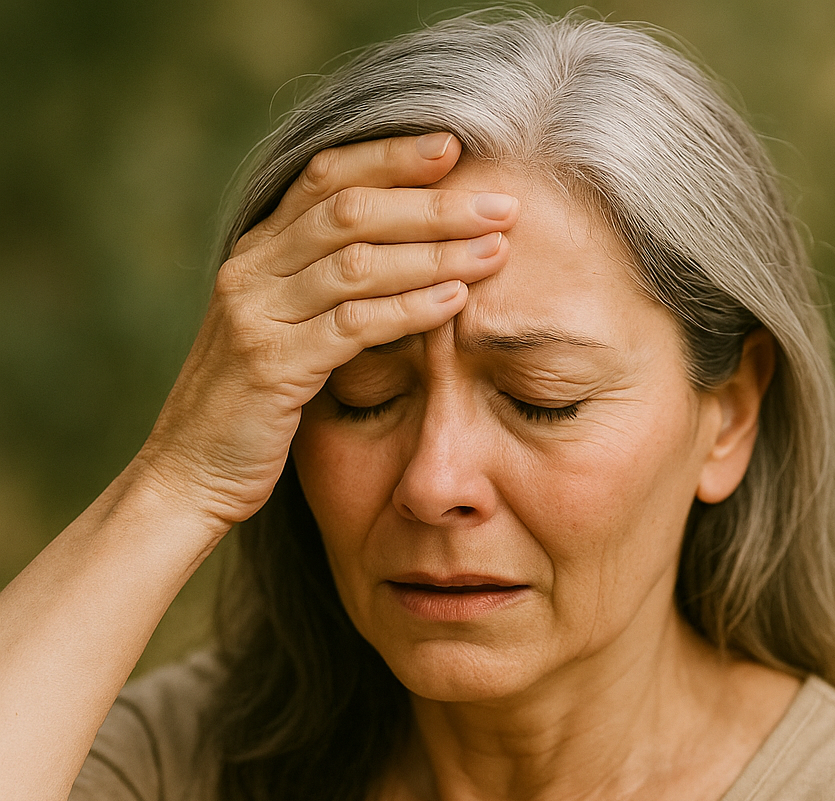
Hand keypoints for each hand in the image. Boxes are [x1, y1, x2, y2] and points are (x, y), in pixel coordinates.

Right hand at [138, 133, 516, 525]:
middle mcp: (251, 272)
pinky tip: (455, 302)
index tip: (453, 144)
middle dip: (431, 201)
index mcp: (255, 254)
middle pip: (350, 209)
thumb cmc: (248, 414)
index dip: (390, 156)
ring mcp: (256, 316)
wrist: (188, 475)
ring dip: (434, 251)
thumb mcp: (281, 337)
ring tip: (495, 248)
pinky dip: (408, 308)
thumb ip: (320, 294)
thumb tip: (400, 261)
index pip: (325, 176)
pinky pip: (352, 325)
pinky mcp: (271, 367)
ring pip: (356, 261)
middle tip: (500, 202)